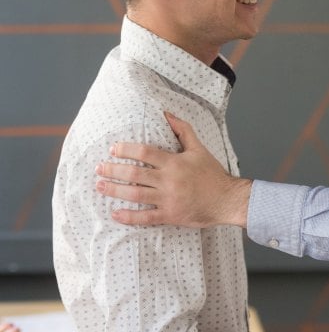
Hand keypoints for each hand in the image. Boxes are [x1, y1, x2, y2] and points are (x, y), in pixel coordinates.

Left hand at [95, 112, 250, 227]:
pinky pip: (146, 217)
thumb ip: (183, 130)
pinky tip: (115, 214)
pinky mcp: (170, 215)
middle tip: (99, 168)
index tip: (113, 150)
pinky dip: (129, 217)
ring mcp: (168, 199)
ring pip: (135, 194)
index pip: (144, 152)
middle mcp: (169, 180)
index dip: (126, 150)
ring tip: (100, 186)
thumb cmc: (213, 174)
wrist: (227, 199)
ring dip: (114, 190)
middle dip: (113, 170)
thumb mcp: (199, 149)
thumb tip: (167, 114)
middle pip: (134, 174)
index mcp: (174, 163)